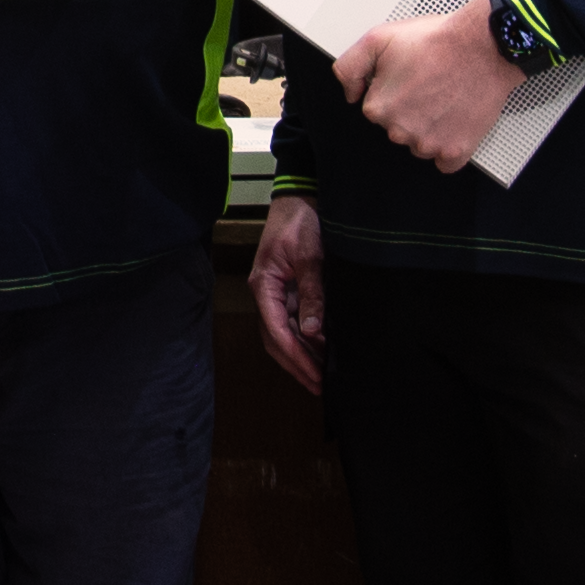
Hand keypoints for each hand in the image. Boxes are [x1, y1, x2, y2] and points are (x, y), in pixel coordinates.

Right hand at [252, 193, 326, 391]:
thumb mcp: (309, 256)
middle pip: (275, 339)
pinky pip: (292, 322)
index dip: (295, 355)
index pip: (276, 330)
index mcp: (264, 285)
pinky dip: (304, 340)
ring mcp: (275, 293)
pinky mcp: (288, 291)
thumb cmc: (301, 222)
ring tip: (320, 376)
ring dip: (299, 356)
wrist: (299, 198)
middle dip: (296, 364)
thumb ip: (312, 292)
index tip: (314, 374)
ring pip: (282, 334)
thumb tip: (313, 330)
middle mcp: (265, 293)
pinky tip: (320, 351)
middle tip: (318, 386)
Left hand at [335, 0, 527, 171]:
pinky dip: (450, 146)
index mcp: (379, 108)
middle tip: (429, 85)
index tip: (408, 78)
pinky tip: (454, 122)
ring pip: (421, 144)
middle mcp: (400, 131)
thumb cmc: (437, 41)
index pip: (377, 110)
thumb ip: (349, 67)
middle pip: (398, 129)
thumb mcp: (377, 38)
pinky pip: (446, 161)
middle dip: (410, 110)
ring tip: (445, 98)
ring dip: (430, 128)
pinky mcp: (456, 151)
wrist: (483, 46)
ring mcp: (429, 144)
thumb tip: (350, 93)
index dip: (393, 90)